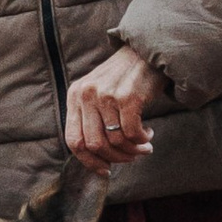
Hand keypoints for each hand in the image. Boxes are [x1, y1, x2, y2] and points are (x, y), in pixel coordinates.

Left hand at [65, 44, 158, 170]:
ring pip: (115, 141)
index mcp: (75, 95)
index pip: (73, 140)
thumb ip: (91, 118)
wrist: (146, 52)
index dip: (88, 161)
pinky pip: (132, 133)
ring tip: (143, 146)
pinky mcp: (128, 96)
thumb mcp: (97, 92)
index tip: (105, 170)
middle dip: (115, 158)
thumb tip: (96, 158)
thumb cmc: (123, 78)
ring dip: (133, 150)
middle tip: (130, 158)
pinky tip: (148, 134)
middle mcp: (87, 94)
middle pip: (94, 145)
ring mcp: (106, 95)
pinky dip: (141, 140)